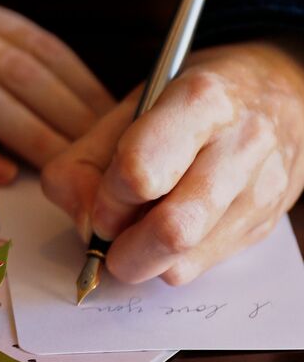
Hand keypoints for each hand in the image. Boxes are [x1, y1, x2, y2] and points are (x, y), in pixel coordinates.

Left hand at [41, 41, 303, 284]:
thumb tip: (87, 227)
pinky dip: (168, 260)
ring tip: (136, 231)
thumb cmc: (190, 102)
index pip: (140, 173)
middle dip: (123, 250)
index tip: (101, 203)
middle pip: (171, 230)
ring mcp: (259, 189)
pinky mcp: (263, 224)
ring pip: (184, 261)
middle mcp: (240, 145)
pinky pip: (199, 267)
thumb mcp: (125, 109)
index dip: (107, 200)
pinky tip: (168, 227)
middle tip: (109, 239)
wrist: (276, 94)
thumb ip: (84, 163)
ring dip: (143, 259)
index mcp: (198, 102)